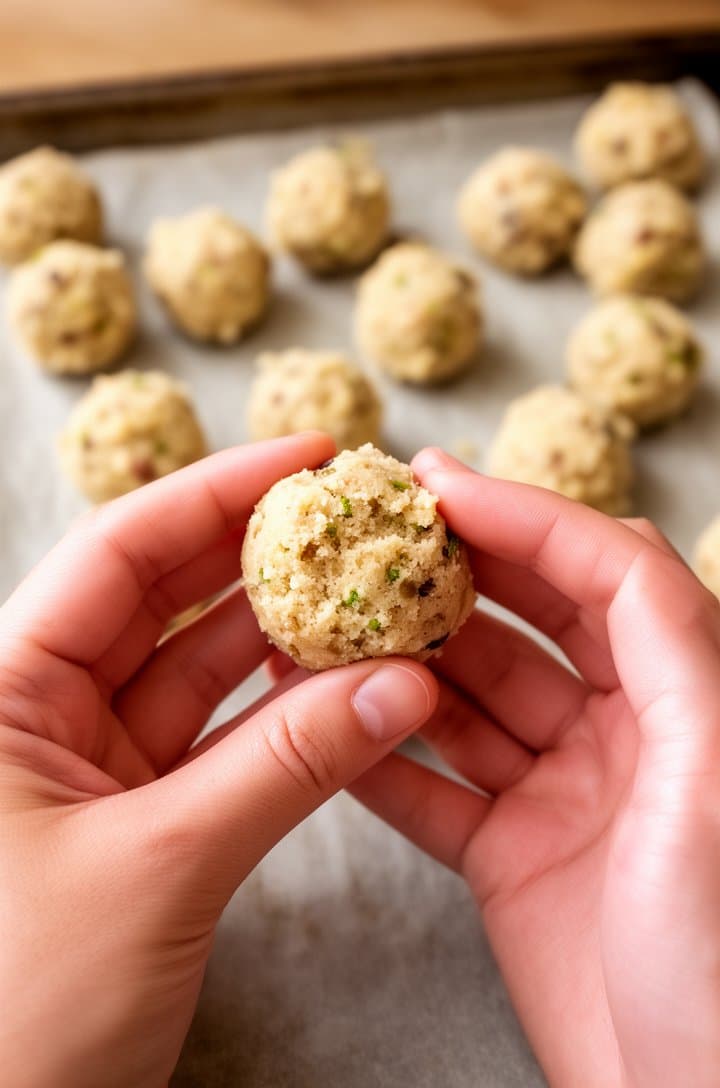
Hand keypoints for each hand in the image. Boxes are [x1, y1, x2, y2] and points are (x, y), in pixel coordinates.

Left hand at [0, 433, 436, 1087]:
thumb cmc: (16, 1012)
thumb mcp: (159, 866)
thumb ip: (286, 766)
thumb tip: (401, 687)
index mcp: (1, 693)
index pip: (119, 555)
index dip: (217, 495)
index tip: (309, 460)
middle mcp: (41, 713)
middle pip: (164, 599)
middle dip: (263, 556)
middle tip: (355, 519)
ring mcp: (94, 766)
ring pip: (203, 673)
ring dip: (289, 640)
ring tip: (374, 597)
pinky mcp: (139, 820)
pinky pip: (221, 742)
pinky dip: (286, 717)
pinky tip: (351, 686)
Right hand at [351, 448, 719, 1087]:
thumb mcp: (715, 771)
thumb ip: (671, 643)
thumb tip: (608, 535)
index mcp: (690, 695)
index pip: (603, 571)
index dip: (521, 516)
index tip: (434, 485)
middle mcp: (627, 731)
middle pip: (528, 621)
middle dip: (450, 573)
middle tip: (369, 535)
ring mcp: (562, 793)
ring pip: (466, 700)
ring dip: (398, 661)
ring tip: (325, 621)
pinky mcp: (510, 855)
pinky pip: (431, 787)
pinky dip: (376, 754)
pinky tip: (322, 720)